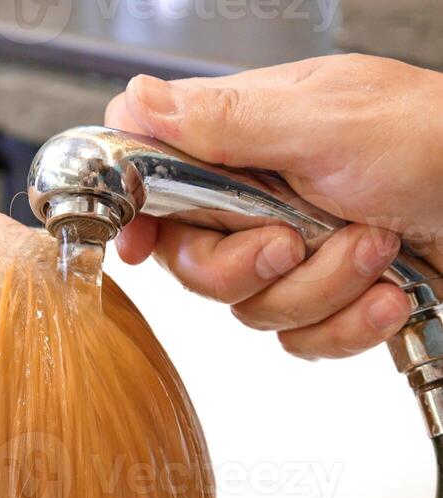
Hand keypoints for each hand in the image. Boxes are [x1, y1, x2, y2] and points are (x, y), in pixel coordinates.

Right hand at [105, 54, 442, 359]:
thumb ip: (227, 121)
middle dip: (245, 267)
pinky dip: (349, 324)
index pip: (156, 171)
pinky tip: (389, 293)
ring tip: (374, 247)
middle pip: (193, 264)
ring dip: (322, 288)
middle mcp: (259, 198)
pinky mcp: (323, 299)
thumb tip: (138, 102)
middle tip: (291, 242)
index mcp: (248, 137)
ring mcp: (291, 252)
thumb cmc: (437, 143)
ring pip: (251, 309)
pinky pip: (300, 340)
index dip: (138, 212)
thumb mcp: (326, 124)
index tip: (140, 244)